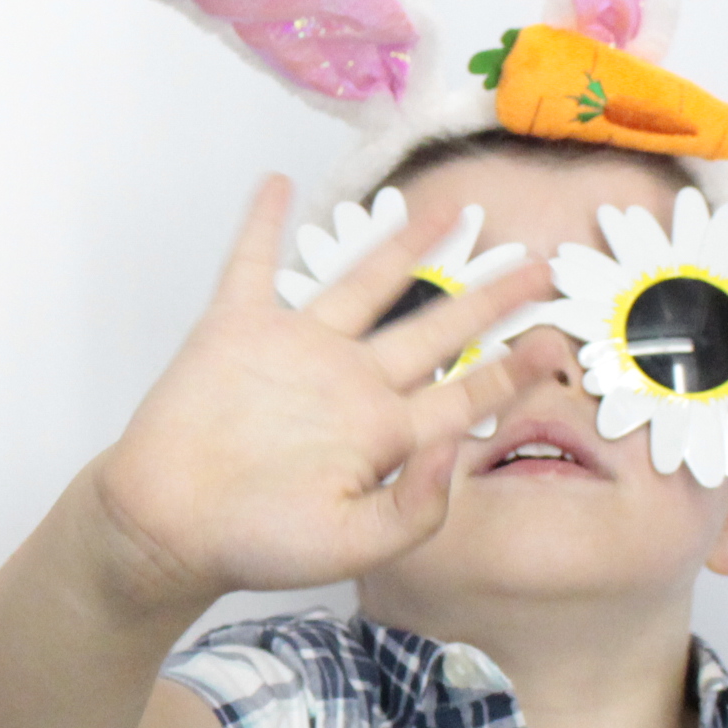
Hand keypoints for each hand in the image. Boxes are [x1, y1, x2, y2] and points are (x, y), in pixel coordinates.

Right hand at [86, 177, 554, 613]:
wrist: (168, 526)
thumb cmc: (256, 542)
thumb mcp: (353, 545)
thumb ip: (415, 507)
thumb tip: (455, 444)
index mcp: (384, 433)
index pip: (466, 394)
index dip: (515, 370)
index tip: (558, 343)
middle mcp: (351, 383)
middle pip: (436, 328)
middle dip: (489, 298)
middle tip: (542, 263)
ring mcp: (297, 350)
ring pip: (364, 283)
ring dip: (403, 244)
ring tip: (448, 207)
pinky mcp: (237, 331)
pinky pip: (252, 264)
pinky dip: (261, 223)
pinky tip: (274, 183)